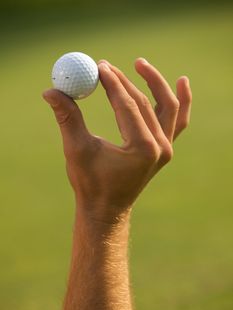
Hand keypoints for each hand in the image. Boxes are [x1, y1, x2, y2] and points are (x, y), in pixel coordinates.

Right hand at [43, 58, 191, 220]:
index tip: (99, 66)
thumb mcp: (78, 150)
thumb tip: (50, 90)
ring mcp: (166, 149)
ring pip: (167, 107)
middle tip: (105, 66)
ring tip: (140, 63)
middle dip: (123, 82)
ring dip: (155, 84)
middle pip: (143, 103)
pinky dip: (180, 102)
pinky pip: (177, 121)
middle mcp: (160, 148)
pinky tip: (182, 81)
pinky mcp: (164, 150)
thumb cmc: (91, 183)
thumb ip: (68, 118)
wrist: (107, 209)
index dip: (112, 83)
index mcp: (142, 149)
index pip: (127, 105)